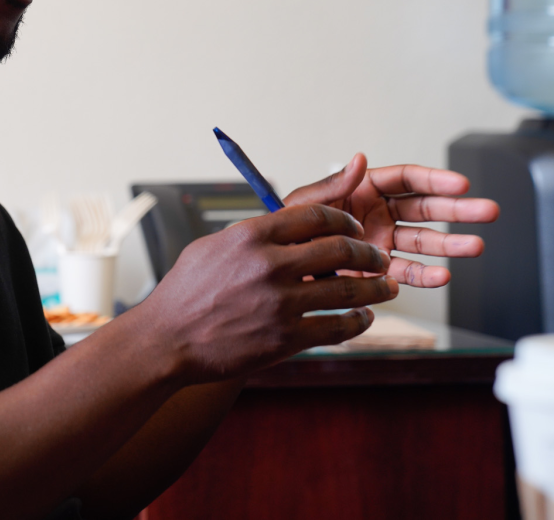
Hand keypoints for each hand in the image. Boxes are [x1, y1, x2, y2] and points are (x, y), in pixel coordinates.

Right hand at [150, 204, 397, 381]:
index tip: (354, 229)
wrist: (167, 339)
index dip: (343, 220)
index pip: (315, 215)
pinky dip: (358, 322)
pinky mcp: (286, 338)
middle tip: (378, 258)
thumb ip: (252, 234)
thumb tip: (284, 222)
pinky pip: (338, 327)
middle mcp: (268, 265)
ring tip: (386, 287)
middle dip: (369, 253)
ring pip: (348, 289)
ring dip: (375, 288)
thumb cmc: (186, 291)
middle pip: (340, 249)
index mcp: (250, 236)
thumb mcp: (212, 246)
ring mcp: (280, 304)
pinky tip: (363, 318)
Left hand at [283, 154, 499, 287]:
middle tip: (489, 211)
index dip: (435, 181)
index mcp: (364, 190)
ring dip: (451, 245)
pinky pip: (406, 272)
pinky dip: (424, 275)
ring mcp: (381, 242)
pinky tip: (442, 276)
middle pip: (426, 208)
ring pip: (424, 241)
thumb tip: (358, 158)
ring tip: (476, 246)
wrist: (278, 268)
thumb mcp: (305, 204)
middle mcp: (378, 214)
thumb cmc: (287, 228)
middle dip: (458, 210)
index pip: (407, 180)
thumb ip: (334, 185)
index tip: (462, 184)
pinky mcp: (378, 270)